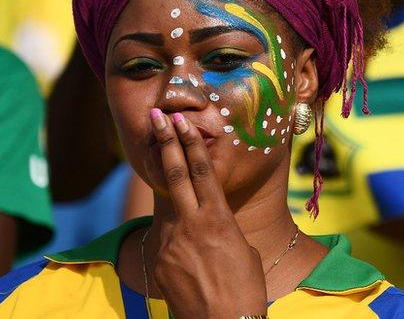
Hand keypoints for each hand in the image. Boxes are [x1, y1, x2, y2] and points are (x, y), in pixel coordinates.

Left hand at [148, 109, 267, 317]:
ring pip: (164, 200)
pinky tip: (172, 216)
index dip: (190, 142)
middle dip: (165, 142)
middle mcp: (190, 224)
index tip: (182, 120)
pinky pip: (163, 231)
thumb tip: (209, 217)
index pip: (201, 171)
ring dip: (161, 176)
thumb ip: (222, 225)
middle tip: (157, 116)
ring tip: (156, 149)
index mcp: (218, 218)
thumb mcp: (241, 247)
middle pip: (173, 174)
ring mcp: (171, 242)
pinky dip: (168, 218)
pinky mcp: (160, 261)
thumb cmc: (246, 287)